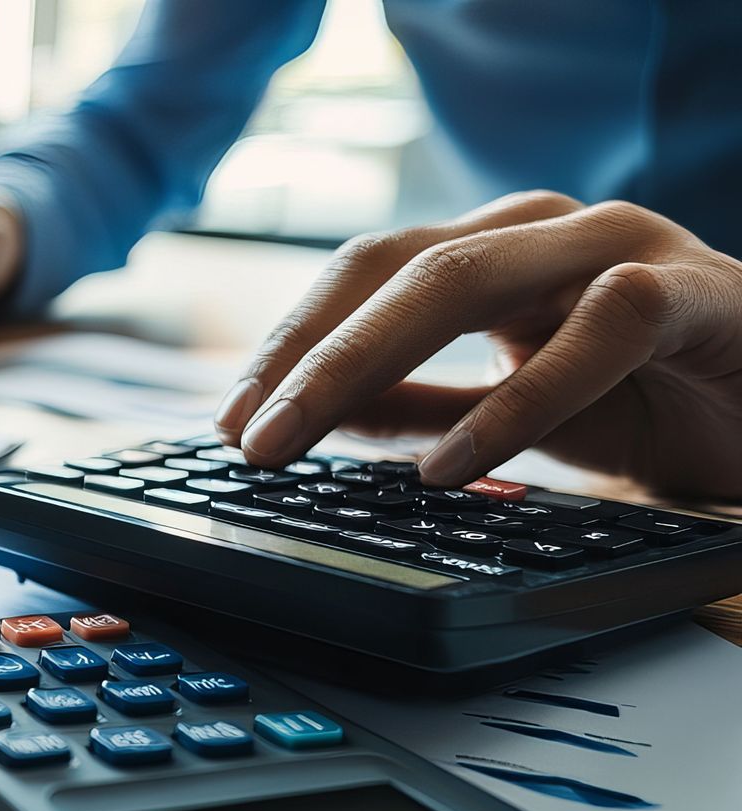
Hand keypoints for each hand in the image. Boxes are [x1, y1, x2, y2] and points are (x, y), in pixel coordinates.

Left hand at [216, 191, 741, 498]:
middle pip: (391, 268)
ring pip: (464, 279)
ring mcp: (620, 248)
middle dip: (302, 355)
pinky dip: (515, 400)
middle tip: (242, 436)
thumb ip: (423, 406)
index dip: (288, 341)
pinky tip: (450, 465)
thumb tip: (318, 417)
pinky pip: (596, 328)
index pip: (363, 273)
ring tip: (297, 438)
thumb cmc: (664, 401)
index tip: (229, 417)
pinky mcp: (693, 292)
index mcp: (497, 251)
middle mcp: (545, 233)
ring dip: (362, 364)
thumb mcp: (515, 414)